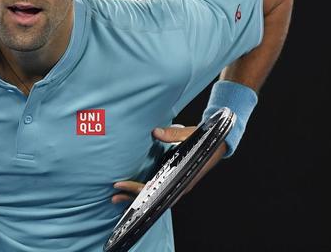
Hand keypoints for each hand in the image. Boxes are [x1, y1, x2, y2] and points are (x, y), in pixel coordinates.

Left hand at [112, 125, 226, 204]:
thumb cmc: (204, 141)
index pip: (153, 188)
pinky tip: (132, 192)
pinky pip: (157, 191)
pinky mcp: (174, 182)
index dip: (135, 188)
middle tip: (113, 197)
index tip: (120, 185)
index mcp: (181, 178)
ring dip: (135, 198)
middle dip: (131, 198)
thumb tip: (155, 132)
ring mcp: (176, 185)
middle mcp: (178, 186)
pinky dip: (144, 192)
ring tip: (117, 199)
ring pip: (153, 197)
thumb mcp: (190, 135)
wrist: (218, 145)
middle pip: (151, 198)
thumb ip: (173, 134)